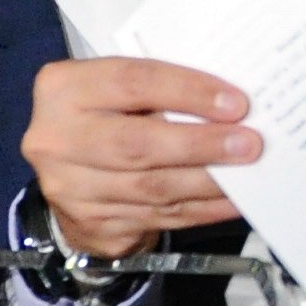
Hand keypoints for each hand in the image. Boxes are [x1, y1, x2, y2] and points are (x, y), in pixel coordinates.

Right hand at [22, 57, 258, 257]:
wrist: (71, 173)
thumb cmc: (110, 114)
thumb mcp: (118, 90)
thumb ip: (160, 90)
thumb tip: (230, 106)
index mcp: (64, 88)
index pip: (132, 82)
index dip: (188, 91)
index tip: (236, 104)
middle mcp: (56, 139)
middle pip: (137, 144)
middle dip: (201, 145)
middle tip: (249, 143)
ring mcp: (69, 187)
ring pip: (152, 188)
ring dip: (208, 181)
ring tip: (249, 171)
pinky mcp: (91, 224)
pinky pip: (159, 217)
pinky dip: (203, 210)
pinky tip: (233, 200)